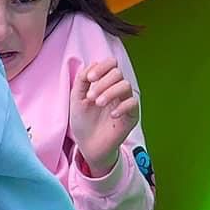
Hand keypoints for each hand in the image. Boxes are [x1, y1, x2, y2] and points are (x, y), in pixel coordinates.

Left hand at [71, 60, 140, 177]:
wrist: (88, 146)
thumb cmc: (83, 121)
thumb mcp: (77, 99)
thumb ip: (82, 80)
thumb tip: (92, 64)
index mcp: (105, 83)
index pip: (111, 64)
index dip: (102, 67)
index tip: (90, 78)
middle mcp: (117, 90)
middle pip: (118, 73)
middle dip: (103, 83)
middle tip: (90, 97)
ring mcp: (125, 102)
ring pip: (126, 86)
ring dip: (110, 92)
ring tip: (98, 104)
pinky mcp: (132, 116)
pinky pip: (133, 103)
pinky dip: (122, 106)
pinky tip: (111, 114)